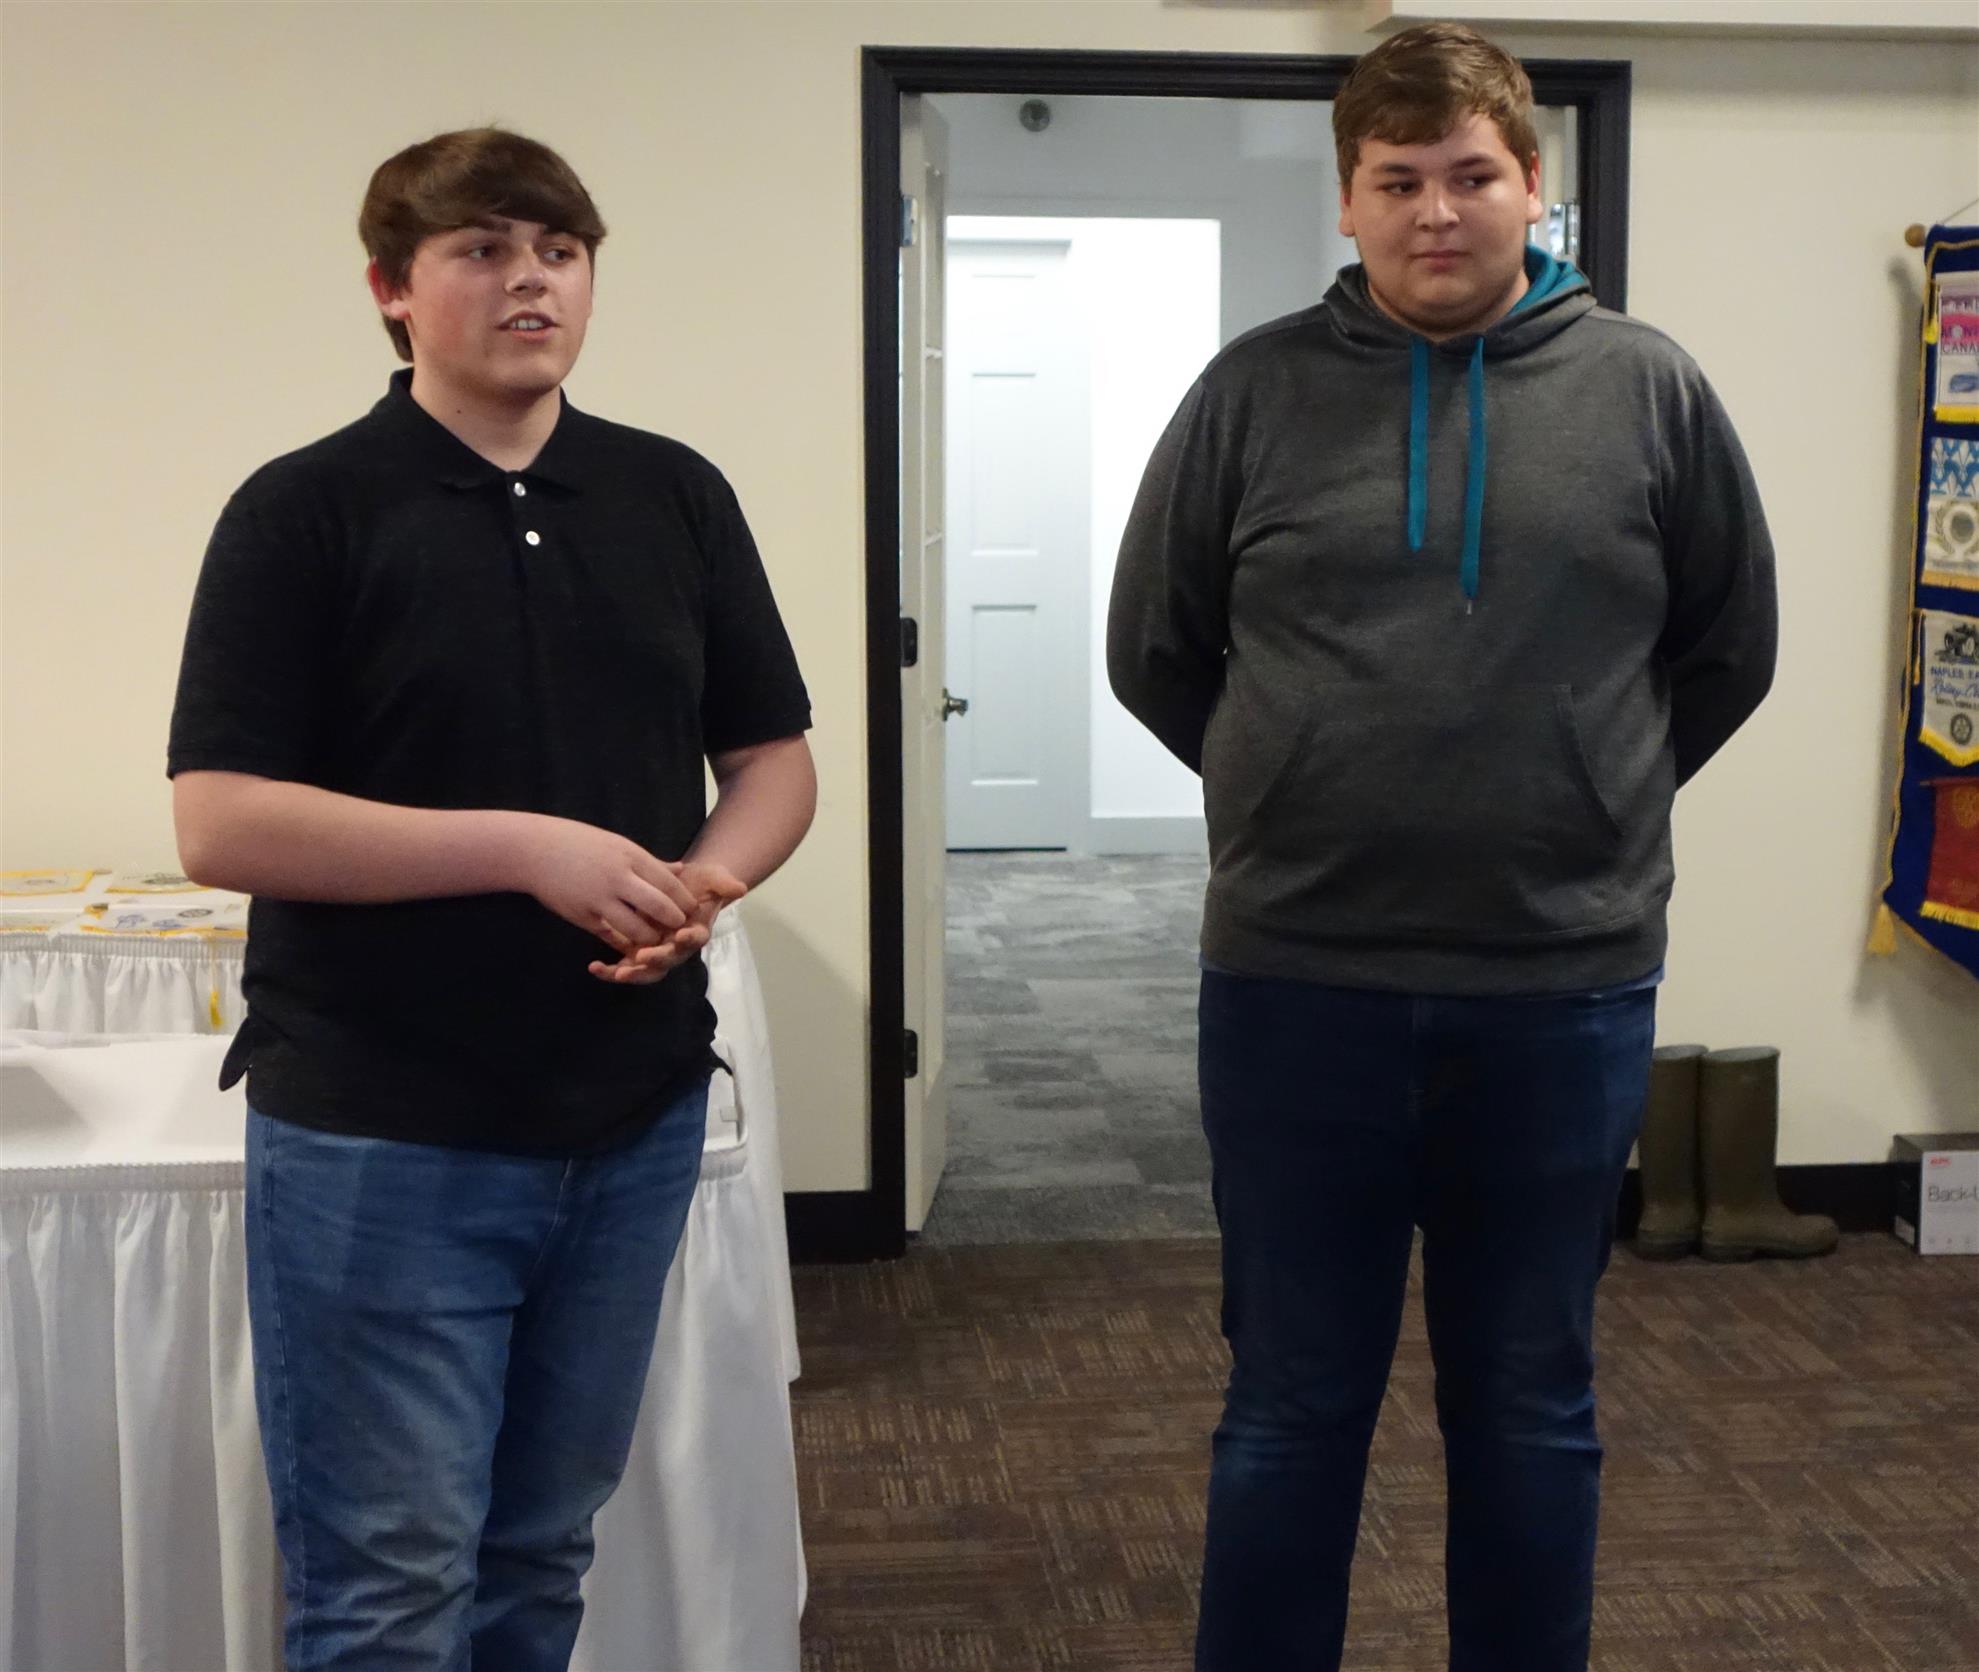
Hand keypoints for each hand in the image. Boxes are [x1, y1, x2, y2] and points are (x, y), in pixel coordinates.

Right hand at [520, 817, 695, 948]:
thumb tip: (680, 869)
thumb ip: (649, 862)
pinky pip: (612, 936)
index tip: (692, 909)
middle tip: (681, 929)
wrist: (534, 849)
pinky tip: (631, 945)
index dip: (684, 900)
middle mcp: (619, 878)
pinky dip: (625, 944)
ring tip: (657, 939)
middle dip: (675, 922)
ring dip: (651, 938)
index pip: (669, 883)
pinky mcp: (584, 916)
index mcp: (630, 856)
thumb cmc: (578, 843)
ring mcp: (600, 899)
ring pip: (638, 929)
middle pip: (660, 907)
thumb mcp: (617, 844)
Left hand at [584, 861, 745, 985]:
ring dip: (631, 973)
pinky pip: (624, 967)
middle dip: (656, 960)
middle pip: (668, 960)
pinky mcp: (637, 953)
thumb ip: (724, 884)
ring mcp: (656, 952)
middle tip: (642, 957)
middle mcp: (677, 947)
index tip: (682, 935)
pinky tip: (594, 966)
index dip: (689, 939)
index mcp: (696, 931)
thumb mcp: (713, 877)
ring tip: (614, 972)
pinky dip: (610, 970)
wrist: (678, 885)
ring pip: (645, 970)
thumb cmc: (699, 883)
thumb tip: (741, 889)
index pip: (696, 939)